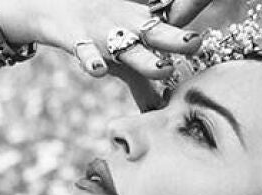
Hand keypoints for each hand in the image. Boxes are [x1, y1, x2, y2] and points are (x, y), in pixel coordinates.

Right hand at [0, 0, 204, 79]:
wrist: (55, 7)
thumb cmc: (100, 34)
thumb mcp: (124, 59)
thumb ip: (144, 88)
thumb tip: (159, 116)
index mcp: (145, 29)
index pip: (172, 30)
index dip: (188, 37)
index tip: (206, 42)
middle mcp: (128, 29)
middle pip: (158, 35)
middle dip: (176, 41)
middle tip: (195, 44)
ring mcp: (105, 35)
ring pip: (128, 47)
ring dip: (145, 60)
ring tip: (163, 69)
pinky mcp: (79, 41)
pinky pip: (86, 53)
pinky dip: (92, 62)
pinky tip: (98, 71)